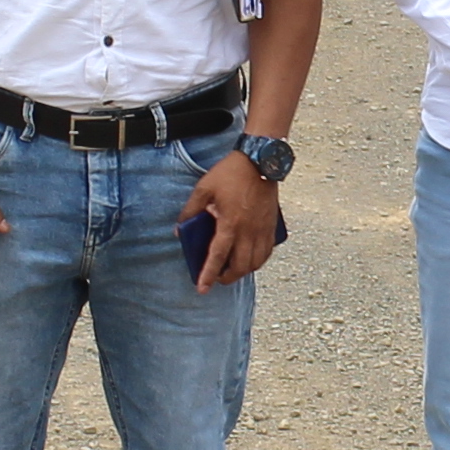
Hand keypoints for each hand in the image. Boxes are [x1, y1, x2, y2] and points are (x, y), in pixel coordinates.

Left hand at [187, 150, 283, 290]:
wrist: (260, 161)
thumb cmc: (230, 174)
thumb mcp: (203, 189)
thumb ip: (190, 211)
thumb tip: (178, 229)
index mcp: (230, 223)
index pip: (218, 256)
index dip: (209, 274)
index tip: (202, 288)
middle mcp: (248, 231)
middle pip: (240, 266)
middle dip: (228, 278)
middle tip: (217, 278)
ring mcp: (262, 230)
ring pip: (255, 263)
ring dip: (243, 271)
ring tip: (232, 270)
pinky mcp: (271, 226)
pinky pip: (266, 252)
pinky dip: (257, 261)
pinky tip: (250, 259)